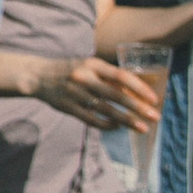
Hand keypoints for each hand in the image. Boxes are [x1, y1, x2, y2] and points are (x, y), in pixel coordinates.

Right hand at [29, 55, 159, 133]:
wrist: (38, 75)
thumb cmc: (71, 70)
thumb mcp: (89, 65)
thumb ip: (109, 76)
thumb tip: (137, 91)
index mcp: (92, 64)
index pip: (120, 76)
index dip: (139, 87)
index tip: (154, 98)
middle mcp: (84, 78)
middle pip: (115, 95)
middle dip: (138, 107)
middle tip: (155, 117)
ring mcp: (75, 94)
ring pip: (106, 110)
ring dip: (127, 120)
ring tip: (142, 128)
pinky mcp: (67, 107)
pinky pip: (91, 119)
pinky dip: (106, 125)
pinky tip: (118, 127)